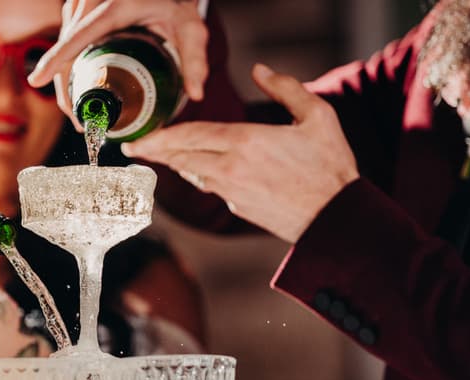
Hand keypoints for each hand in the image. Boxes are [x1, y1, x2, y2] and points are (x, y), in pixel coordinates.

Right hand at [27, 0, 208, 120]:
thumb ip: (194, 58)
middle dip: (64, 87)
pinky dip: (68, 63)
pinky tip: (79, 89)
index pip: (76, 37)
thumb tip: (196, 94)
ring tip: (80, 114)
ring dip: (65, 79)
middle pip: (65, 47)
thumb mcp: (188, 25)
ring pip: (64, 44)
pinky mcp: (81, 11)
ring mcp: (82, 5)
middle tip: (80, 123)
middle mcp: (90, 4)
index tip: (36, 82)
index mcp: (111, 7)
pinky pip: (68, 39)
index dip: (55, 59)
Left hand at [123, 64, 359, 242]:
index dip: (160, 137)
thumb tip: (260, 70)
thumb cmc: (330, 167)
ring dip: (175, 164)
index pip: (190, 136)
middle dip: (155, 153)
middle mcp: (231, 169)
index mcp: (246, 142)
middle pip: (181, 157)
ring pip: (193, 174)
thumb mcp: (317, 117)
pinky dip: (199, 176)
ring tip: (160, 156)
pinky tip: (197, 170)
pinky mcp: (238, 209)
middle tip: (133, 149)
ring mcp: (232, 192)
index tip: (139, 139)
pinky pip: (211, 188)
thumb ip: (286, 88)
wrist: (336, 219)